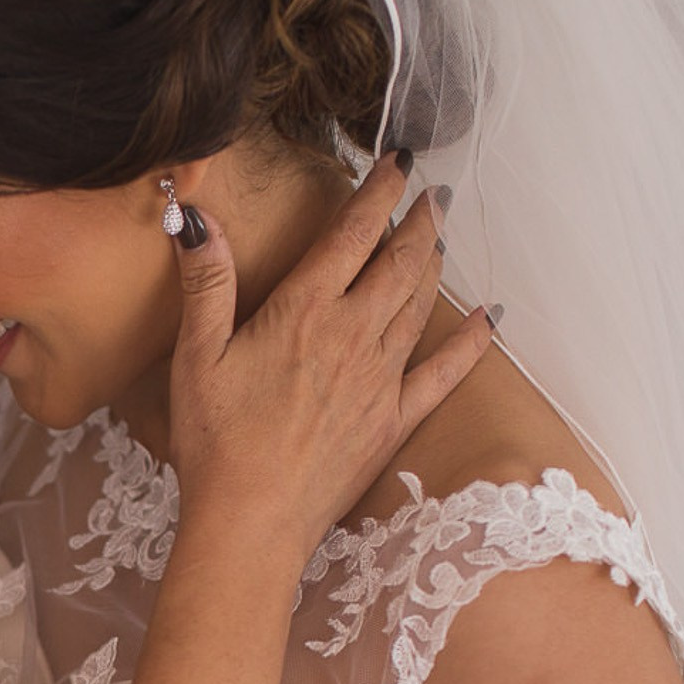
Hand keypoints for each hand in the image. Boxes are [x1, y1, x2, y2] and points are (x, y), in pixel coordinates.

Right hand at [170, 155, 497, 556]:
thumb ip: (205, 282)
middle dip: (418, 221)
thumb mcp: (196, 356)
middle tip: (430, 192)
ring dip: (434, 264)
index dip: (378, 192)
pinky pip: (445, 372)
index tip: (395, 162)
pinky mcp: (393, 420)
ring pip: (420, 304)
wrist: (252, 522)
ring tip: (439, 235)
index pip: (352, 234)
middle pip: (399, 262)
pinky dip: (471, 342)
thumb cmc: (216, 443)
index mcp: (304, 312)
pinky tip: (488, 319)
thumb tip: (196, 218)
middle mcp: (352, 336)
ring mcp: (380, 379)